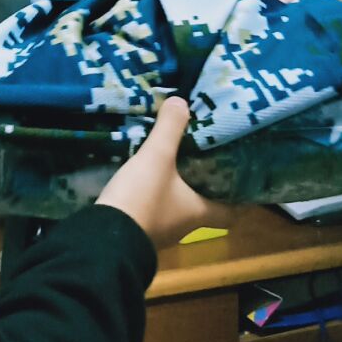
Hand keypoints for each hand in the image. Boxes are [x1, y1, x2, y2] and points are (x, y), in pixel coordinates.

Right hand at [96, 96, 224, 252]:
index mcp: (199, 212)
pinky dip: (155, 197)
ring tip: (175, 163)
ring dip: (178, 190)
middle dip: (205, 185)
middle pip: (205, 207)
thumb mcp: (157, 157)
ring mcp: (161, 232)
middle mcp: (185, 226)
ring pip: (179, 209)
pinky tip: (146, 179)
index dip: (239, 198)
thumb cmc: (141, 199)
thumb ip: (170, 129)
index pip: (232, 213)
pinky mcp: (139, 232)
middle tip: (205, 159)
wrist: (101, 240)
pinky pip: (155, 212)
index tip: (240, 178)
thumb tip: (182, 101)